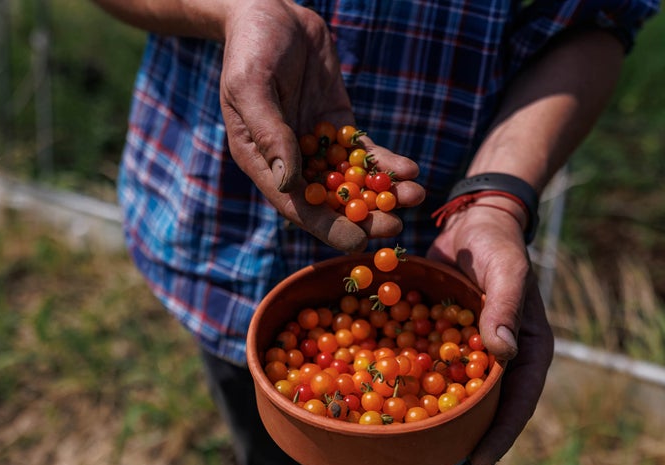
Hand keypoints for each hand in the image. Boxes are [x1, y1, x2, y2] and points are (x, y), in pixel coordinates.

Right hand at [218, 0, 423, 252]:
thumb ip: (270, 133)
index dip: (327, 226)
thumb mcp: (251, 87)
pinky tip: (409, 170)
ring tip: (414, 196)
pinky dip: (386, 163)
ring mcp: (317, 144)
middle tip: (396, 226)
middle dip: (364, 215)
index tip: (357, 242)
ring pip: (353, 178)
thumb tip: (290, 182)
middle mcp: (291, 160)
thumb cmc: (250, 48)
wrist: (270, 11)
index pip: (295, 205)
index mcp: (261, 161)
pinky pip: (365, 150)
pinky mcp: (339, 125)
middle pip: (330, 199)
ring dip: (383, 191)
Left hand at [427, 200, 553, 464]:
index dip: (502, 433)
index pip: (519, 399)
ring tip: (409, 442)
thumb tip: (505, 354)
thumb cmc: (498, 244)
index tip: (478, 461)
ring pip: (455, 389)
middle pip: (486, 405)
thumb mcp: (507, 270)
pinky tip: (383, 392)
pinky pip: (428, 363)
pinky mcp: (443, 336)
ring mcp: (469, 348)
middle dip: (466, 435)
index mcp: (527, 347)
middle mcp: (499, 356)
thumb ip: (505, 308)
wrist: (472, 220)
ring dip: (435, 413)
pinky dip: (410, 378)